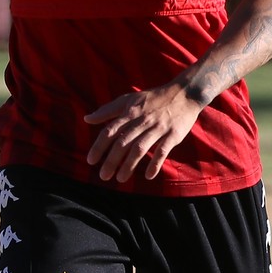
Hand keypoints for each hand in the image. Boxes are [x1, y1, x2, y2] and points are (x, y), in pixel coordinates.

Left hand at [83, 82, 203, 181]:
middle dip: (112, 160)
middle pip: (123, 142)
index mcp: (130, 112)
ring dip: (129, 165)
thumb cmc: (153, 98)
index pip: (110, 131)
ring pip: (140, 148)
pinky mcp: (173, 135)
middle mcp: (142, 121)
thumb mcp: (129, 99)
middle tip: (103, 176)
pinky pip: (162, 151)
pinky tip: (148, 176)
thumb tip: (87, 119)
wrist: (184, 93)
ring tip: (120, 179)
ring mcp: (158, 128)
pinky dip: (155, 164)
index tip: (91, 160)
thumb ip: (108, 110)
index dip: (99, 146)